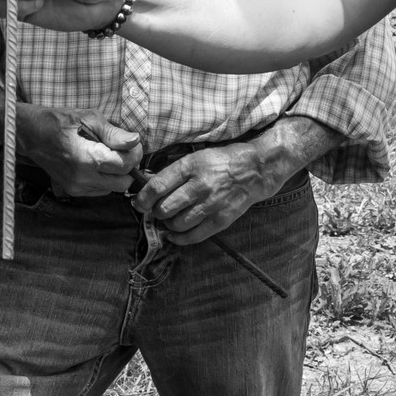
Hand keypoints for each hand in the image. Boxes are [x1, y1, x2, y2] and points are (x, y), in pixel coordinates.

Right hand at [20, 106, 142, 195]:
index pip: (125, 166)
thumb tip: (135, 141)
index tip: (132, 143)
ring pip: (113, 189)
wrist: (31, 134)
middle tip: (122, 149)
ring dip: (117, 174)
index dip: (135, 154)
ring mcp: (76, 187)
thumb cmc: (61, 122)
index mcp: (87, 158)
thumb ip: (113, 133)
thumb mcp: (89, 118)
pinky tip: (97, 163)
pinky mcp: (73, 190)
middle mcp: (82, 178)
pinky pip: (100, 190)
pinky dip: (105, 179)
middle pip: (123, 183)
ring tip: (107, 154)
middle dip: (128, 166)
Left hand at [132, 142, 265, 245]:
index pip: (157, 186)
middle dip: (156, 212)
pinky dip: (179, 238)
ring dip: (168, 224)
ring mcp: (211, 204)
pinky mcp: (220, 220)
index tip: (139, 202)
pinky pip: (193, 236)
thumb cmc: (221, 161)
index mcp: (191, 166)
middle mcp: (200, 186)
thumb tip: (147, 185)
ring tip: (170, 218)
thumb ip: (174, 171)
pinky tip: (175, 234)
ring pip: (176, 224)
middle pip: (164, 208)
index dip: (143, 198)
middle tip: (158, 209)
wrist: (255, 170)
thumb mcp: (196, 157)